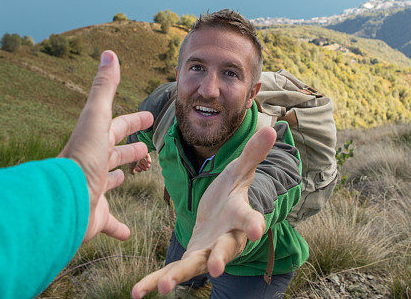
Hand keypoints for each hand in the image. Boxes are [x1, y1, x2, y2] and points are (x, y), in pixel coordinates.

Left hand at [60, 50, 153, 242]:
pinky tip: (128, 234)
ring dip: (118, 179)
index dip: (133, 121)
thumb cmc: (81, 159)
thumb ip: (104, 88)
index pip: (117, 126)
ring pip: (109, 183)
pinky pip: (109, 222)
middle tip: (146, 149)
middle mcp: (93, 165)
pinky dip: (118, 227)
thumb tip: (108, 53)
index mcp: (94, 142)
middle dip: (128, 149)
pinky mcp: (95, 217)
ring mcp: (93, 191)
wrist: (62, 203)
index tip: (149, 116)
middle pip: (113, 153)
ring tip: (130, 177)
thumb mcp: (96, 118)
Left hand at [131, 126, 277, 297]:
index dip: (253, 223)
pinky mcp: (190, 258)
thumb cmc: (232, 192)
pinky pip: (171, 271)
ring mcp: (207, 252)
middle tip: (215, 268)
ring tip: (164, 287)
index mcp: (239, 215)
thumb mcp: (240, 171)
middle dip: (219, 258)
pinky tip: (137, 293)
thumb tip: (273, 128)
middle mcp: (226, 239)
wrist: (223, 216)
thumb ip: (253, 153)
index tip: (257, 230)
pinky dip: (154, 282)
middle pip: (224, 249)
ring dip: (179, 276)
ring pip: (194, 266)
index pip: (248, 218)